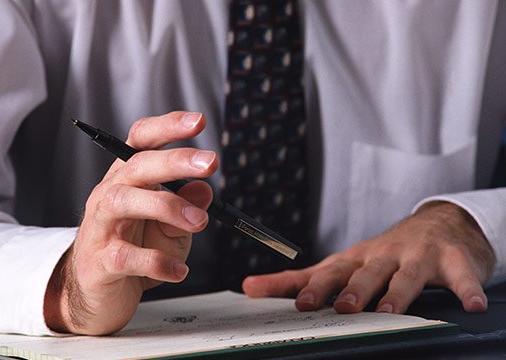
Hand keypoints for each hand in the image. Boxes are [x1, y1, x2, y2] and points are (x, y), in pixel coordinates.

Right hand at [44, 111, 216, 334]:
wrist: (99, 294)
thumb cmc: (135, 251)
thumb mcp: (168, 226)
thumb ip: (185, 206)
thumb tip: (205, 189)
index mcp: (128, 179)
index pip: (140, 140)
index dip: (167, 127)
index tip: (198, 121)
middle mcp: (110, 195)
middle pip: (136, 165)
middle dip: (175, 160)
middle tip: (210, 163)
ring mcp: (101, 227)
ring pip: (124, 201)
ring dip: (165, 206)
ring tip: (198, 221)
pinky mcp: (100, 262)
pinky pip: (127, 257)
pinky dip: (156, 262)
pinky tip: (179, 270)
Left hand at [243, 201, 495, 313]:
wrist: (438, 223)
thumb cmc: (382, 253)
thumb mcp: (343, 264)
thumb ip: (301, 279)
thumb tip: (249, 288)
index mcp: (354, 259)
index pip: (324, 272)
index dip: (309, 288)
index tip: (293, 303)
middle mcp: (382, 254)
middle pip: (364, 273)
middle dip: (351, 289)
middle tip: (340, 307)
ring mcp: (417, 255)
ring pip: (406, 275)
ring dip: (397, 293)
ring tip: (390, 310)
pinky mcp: (452, 260)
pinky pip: (461, 277)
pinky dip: (466, 289)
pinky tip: (469, 304)